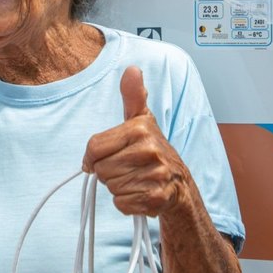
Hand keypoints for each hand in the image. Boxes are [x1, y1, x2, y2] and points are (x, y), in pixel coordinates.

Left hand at [83, 66, 192, 216]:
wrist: (179, 184)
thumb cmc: (152, 151)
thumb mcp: (142, 120)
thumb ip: (133, 95)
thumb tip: (132, 69)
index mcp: (140, 128)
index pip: (93, 148)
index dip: (93, 156)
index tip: (106, 156)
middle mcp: (149, 150)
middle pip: (100, 169)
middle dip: (109, 172)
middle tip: (127, 168)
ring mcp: (155, 175)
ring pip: (110, 186)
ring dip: (118, 187)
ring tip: (136, 179)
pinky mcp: (156, 198)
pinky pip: (121, 203)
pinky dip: (127, 202)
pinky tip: (141, 192)